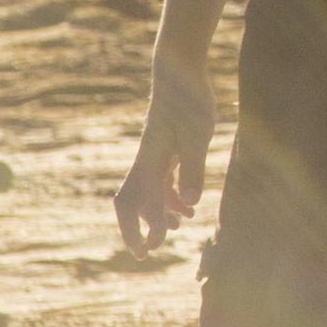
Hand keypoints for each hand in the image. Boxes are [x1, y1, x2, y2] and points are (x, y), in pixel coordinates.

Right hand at [118, 57, 215, 254]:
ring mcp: (155, 156)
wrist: (180, 73)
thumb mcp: (197, 136)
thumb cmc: (189, 101)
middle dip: (134, 229)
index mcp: (149, 163)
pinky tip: (189, 206)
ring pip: (147, 193)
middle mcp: (146, 162)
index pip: (141, 205)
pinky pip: (161, 182)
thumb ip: (193, 167)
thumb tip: (189, 201)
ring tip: (174, 228)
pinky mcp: (166, 149)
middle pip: (129, 203)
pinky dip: (170, 197)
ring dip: (157, 215)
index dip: (144, 229)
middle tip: (144, 253)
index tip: (154, 248)